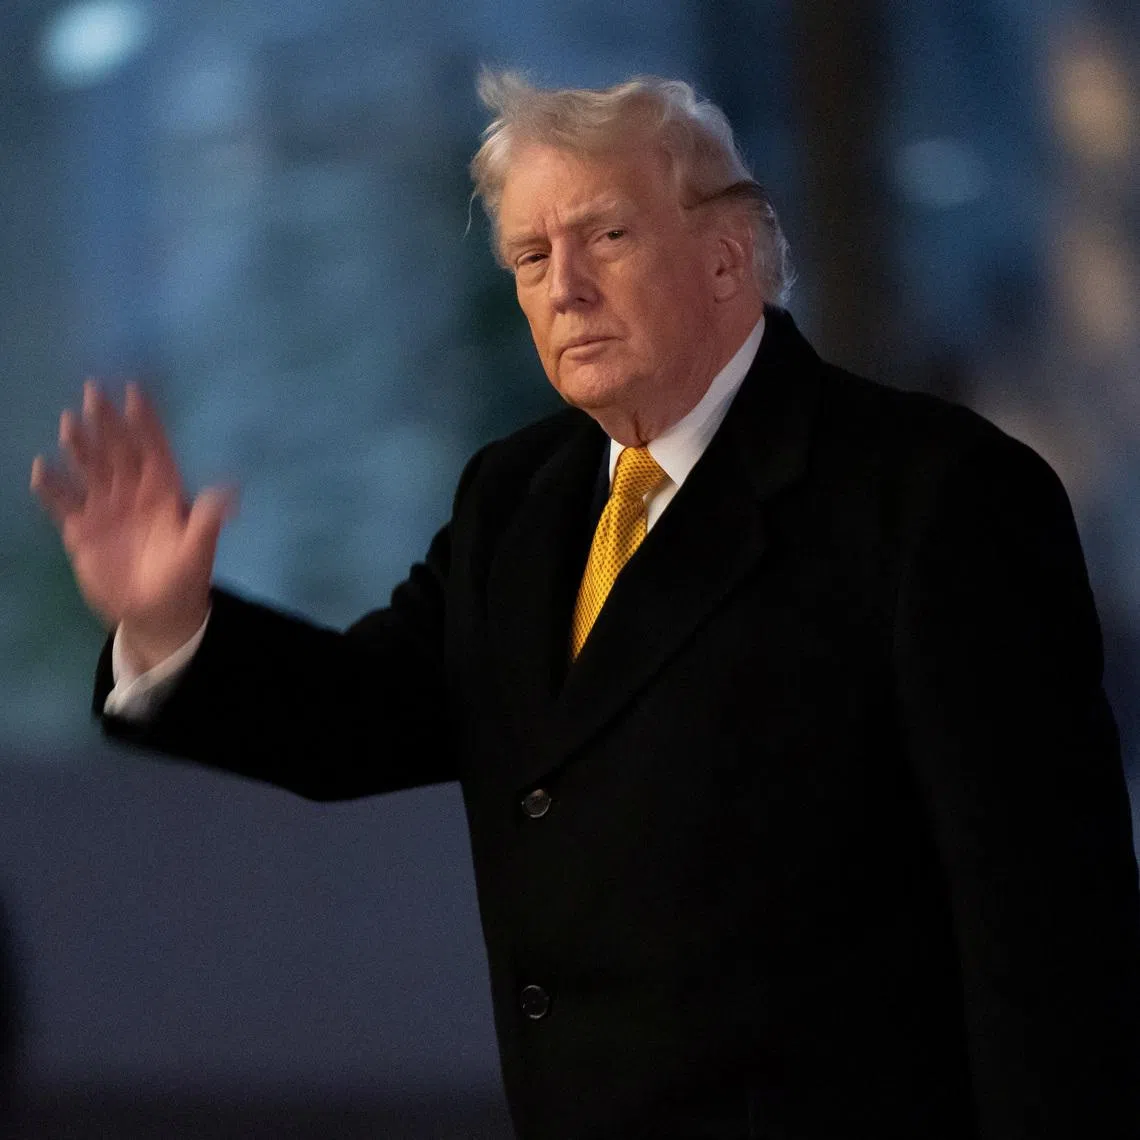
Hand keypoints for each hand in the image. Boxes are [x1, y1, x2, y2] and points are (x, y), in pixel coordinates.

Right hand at [31, 381, 233, 671]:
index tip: (135, 391)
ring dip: (80, 447)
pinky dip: (52, 488)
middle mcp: (133, 494)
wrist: (158, 614)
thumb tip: (230, 491)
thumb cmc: (184, 580)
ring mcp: (106, 510)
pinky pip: (63, 504)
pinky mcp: (82, 531)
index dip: (146, 422)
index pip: (153, 449)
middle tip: (94, 392)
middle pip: (118, 451)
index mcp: (164, 493)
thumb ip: (207, 521)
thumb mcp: (198, 553)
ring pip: (90, 469)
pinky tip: (41, 469)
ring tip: (69, 422)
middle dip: (107, 423)